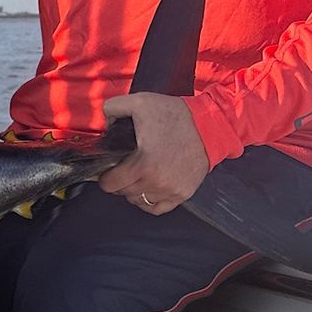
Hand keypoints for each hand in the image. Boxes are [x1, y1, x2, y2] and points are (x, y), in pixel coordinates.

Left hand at [98, 94, 212, 215]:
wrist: (210, 125)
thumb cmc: (176, 115)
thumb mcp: (140, 102)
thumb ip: (112, 107)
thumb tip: (101, 121)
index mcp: (143, 164)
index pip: (110, 185)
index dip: (105, 177)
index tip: (109, 169)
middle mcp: (157, 181)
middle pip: (123, 192)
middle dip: (119, 181)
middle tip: (124, 168)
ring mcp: (171, 190)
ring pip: (138, 201)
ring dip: (134, 190)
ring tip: (138, 175)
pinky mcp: (183, 194)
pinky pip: (157, 208)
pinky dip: (148, 201)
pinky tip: (148, 188)